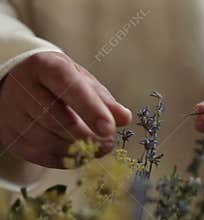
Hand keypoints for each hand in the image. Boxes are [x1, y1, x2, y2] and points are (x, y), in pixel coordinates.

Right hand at [0, 52, 131, 167]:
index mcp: (45, 67)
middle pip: (55, 118)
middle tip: (109, 142)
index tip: (109, 129)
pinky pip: (39, 155)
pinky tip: (81, 155)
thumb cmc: (59, 82)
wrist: (19, 85)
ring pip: (46, 139)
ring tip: (100, 149)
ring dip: (78, 149)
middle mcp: (23, 88)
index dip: (90, 109)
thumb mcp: (82, 81)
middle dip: (86, 135)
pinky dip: (64, 159)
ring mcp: (12, 113)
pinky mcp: (9, 135)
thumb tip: (124, 118)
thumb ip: (103, 99)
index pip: (68, 87)